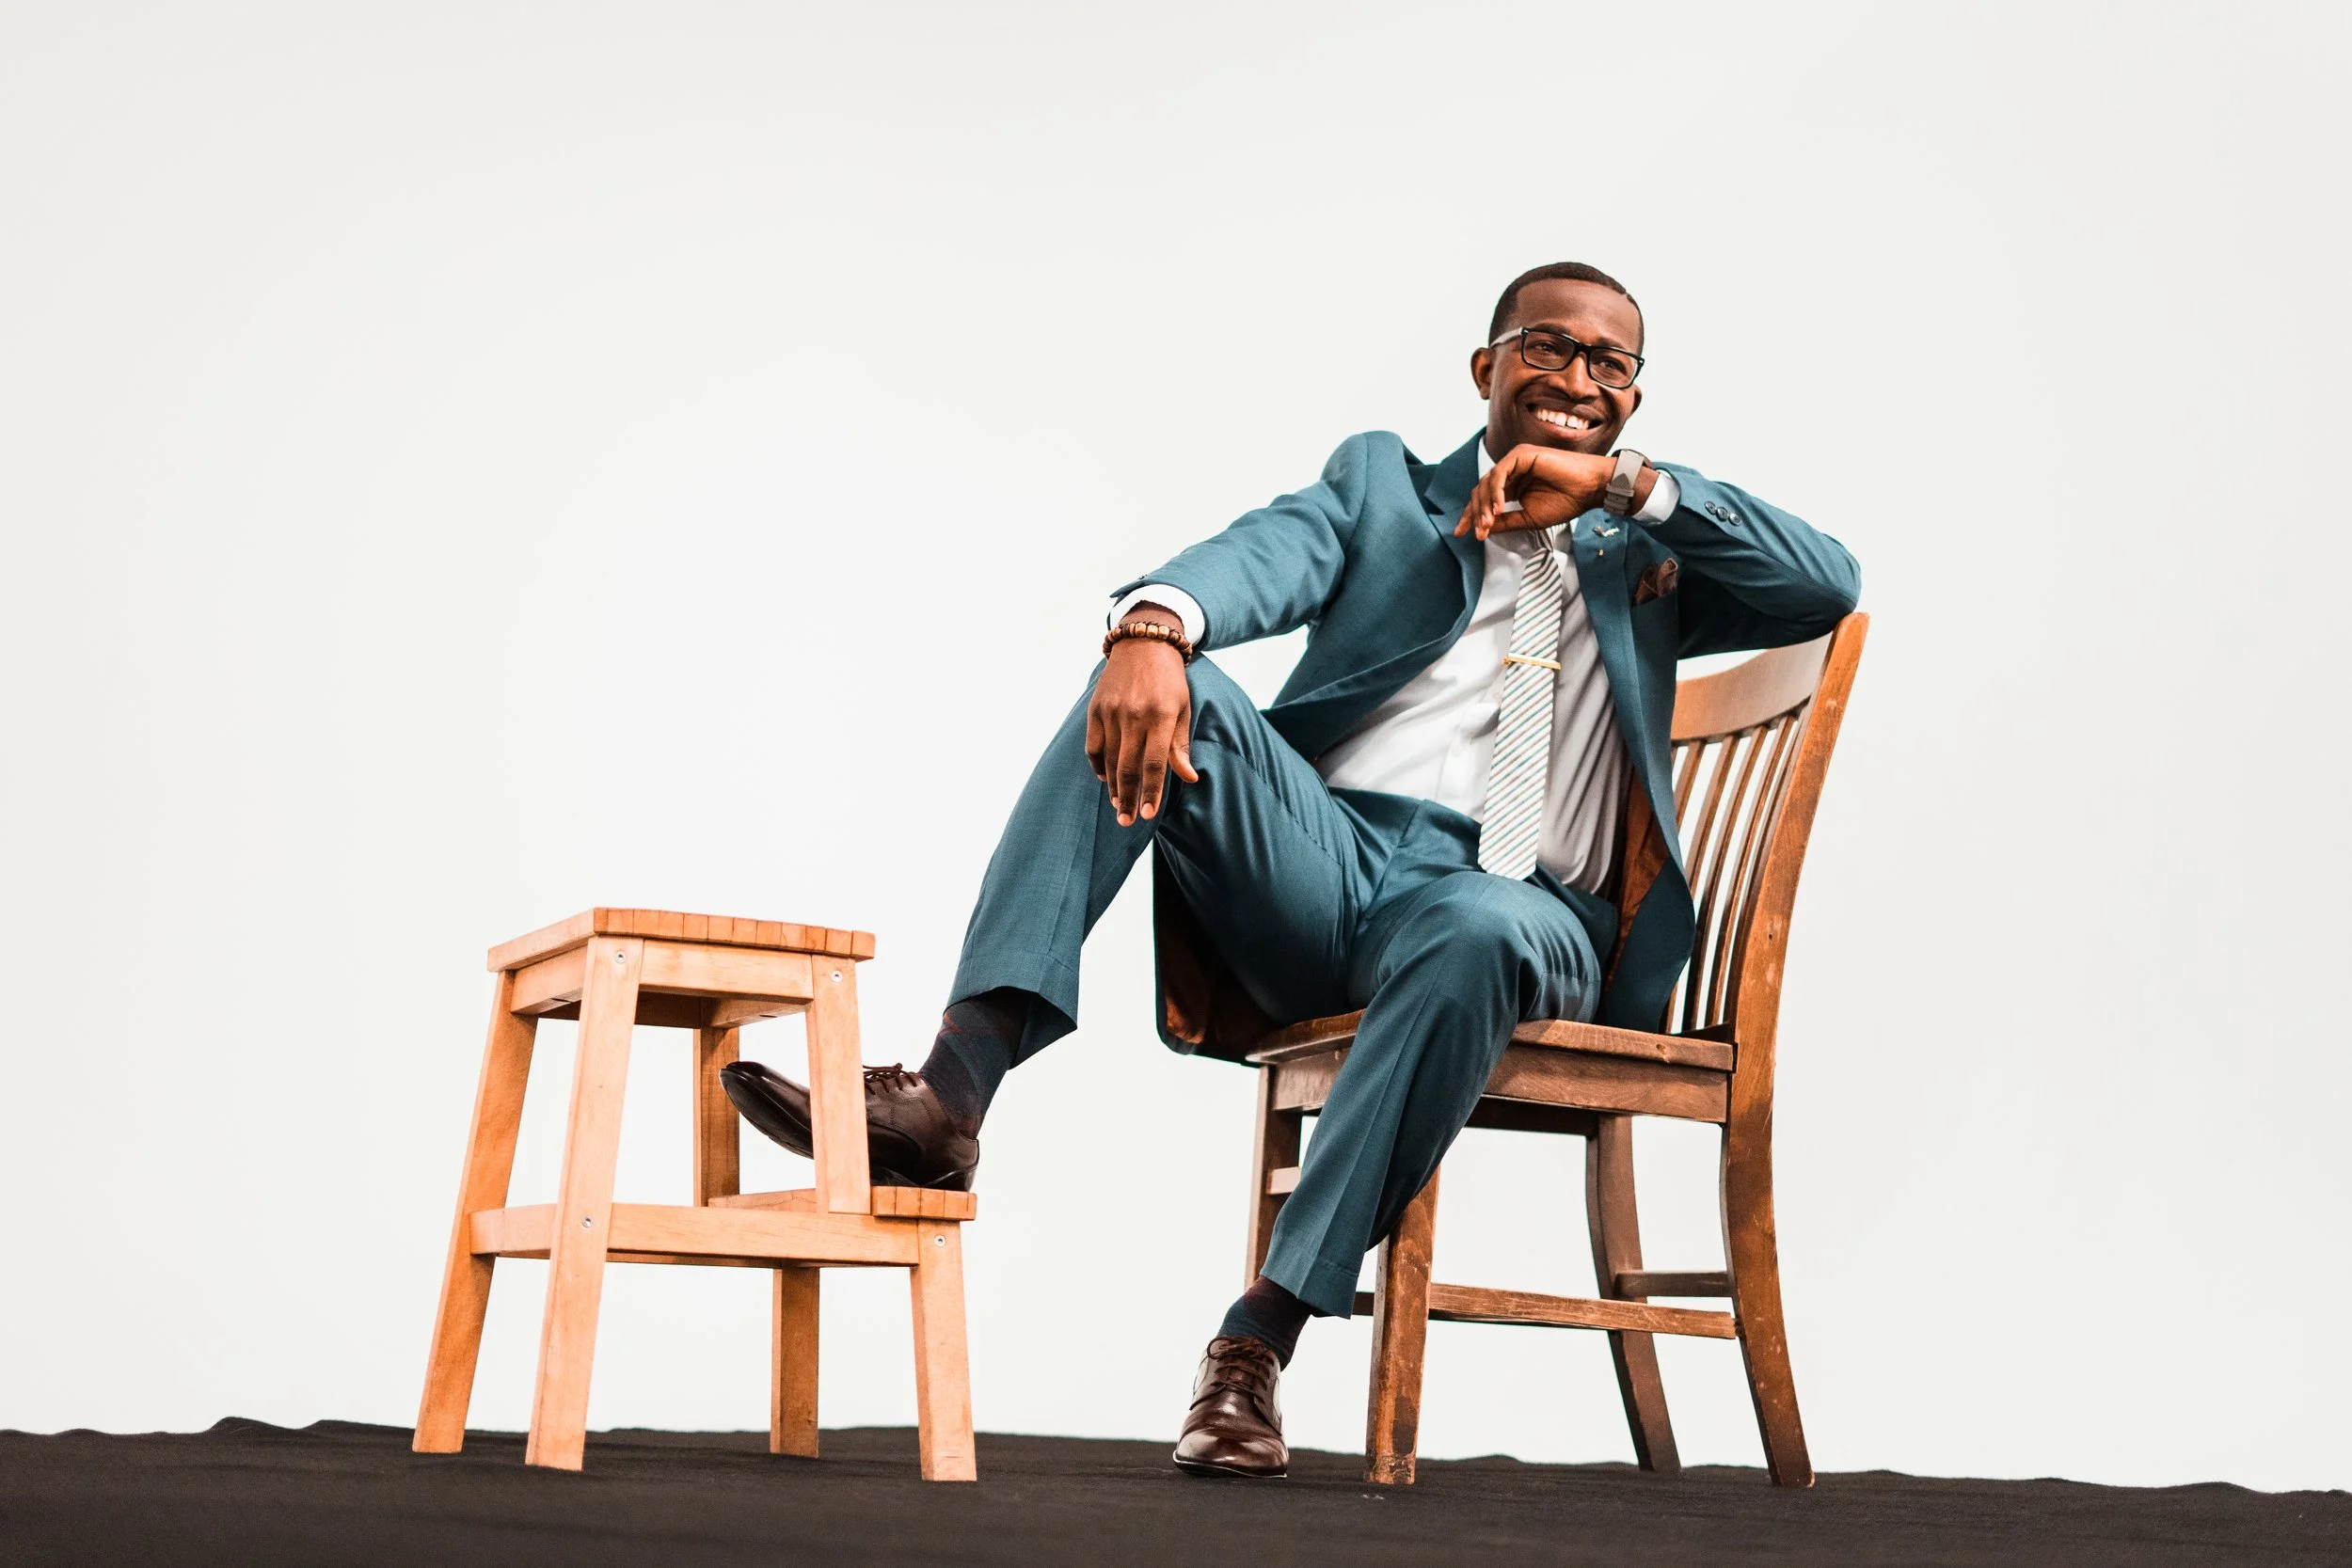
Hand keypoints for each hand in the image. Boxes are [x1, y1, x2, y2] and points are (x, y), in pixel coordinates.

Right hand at [1085, 612, 1198, 825]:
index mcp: (1161, 716)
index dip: (1151, 793)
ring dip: (1114, 787)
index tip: (1148, 815)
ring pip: (1110, 760)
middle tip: (1127, 821)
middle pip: (1129, 768)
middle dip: (1128, 799)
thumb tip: (1189, 778)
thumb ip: (1181, 744)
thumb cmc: (1170, 680)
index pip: (1154, 764)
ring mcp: (1112, 712)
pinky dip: (1098, 765)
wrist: (1143, 642)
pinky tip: (1105, 778)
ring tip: (1119, 806)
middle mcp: (1134, 715)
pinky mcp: (1095, 708)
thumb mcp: (1183, 708)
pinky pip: (1093, 746)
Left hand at [1457, 444, 1647, 539]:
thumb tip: (1482, 530)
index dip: (1471, 515)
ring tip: (1487, 523)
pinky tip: (1499, 508)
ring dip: (1485, 505)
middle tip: (1476, 532)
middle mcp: (1511, 471)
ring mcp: (1515, 461)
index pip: (1484, 499)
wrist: (1589, 490)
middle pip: (1481, 490)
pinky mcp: (1522, 455)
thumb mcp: (1528, 518)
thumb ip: (1505, 522)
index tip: (1461, 533)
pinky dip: (1496, 491)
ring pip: (1487, 482)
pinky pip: (1500, 473)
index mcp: (1512, 485)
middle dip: (1475, 513)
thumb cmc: (1565, 501)